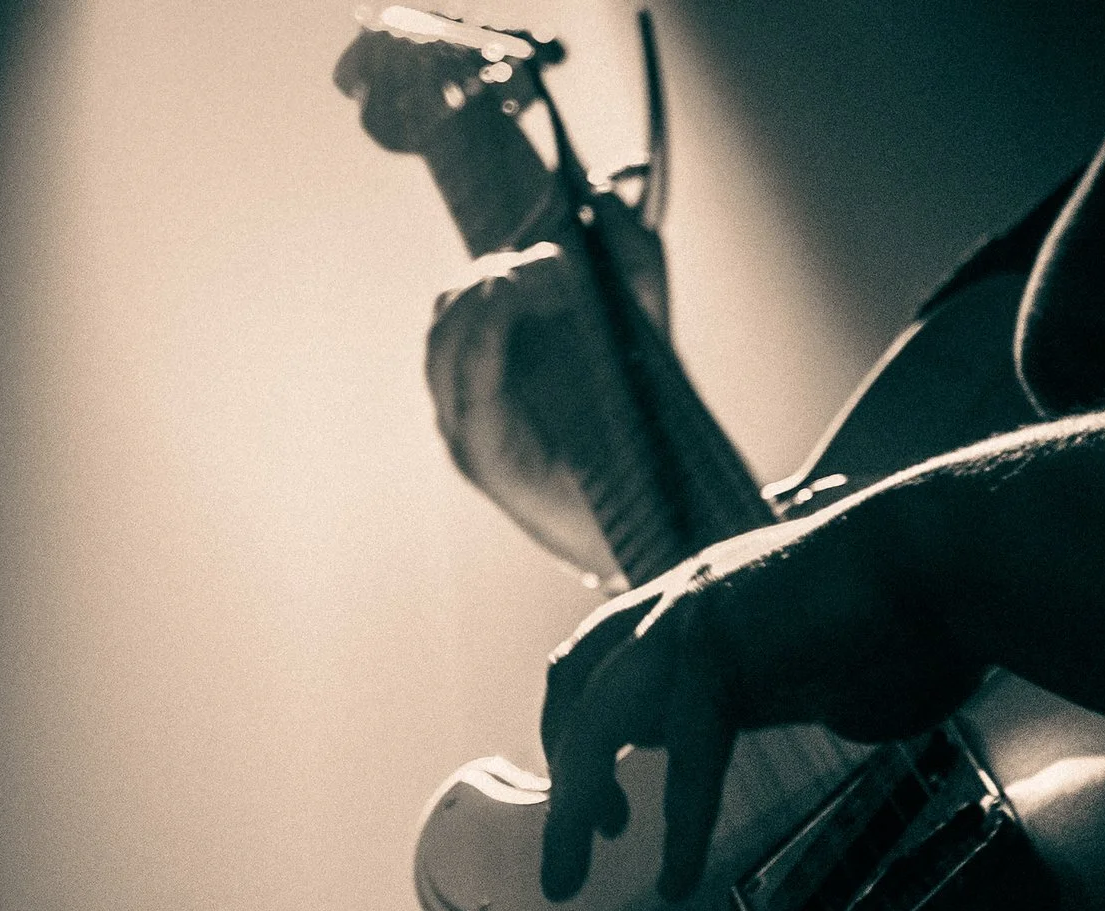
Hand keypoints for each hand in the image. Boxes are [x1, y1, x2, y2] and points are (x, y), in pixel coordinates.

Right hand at [425, 197, 669, 583]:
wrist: (658, 519)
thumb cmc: (638, 429)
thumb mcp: (643, 328)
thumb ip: (631, 262)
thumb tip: (600, 197)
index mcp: (503, 354)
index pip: (474, 287)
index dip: (506, 254)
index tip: (559, 244)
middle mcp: (476, 385)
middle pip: (452, 304)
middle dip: (500, 273)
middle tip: (558, 264)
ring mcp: (468, 420)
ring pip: (446, 337)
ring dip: (488, 295)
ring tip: (543, 276)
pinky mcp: (476, 453)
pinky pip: (463, 383)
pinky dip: (482, 331)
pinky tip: (510, 298)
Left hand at [536, 504, 980, 902]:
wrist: (953, 558)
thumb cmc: (922, 609)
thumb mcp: (831, 664)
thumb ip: (805, 691)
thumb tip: (830, 716)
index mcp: (703, 601)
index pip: (602, 662)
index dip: (581, 734)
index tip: (605, 809)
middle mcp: (684, 601)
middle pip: (574, 682)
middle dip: (561, 773)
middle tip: (564, 858)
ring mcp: (694, 616)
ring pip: (596, 717)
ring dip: (574, 803)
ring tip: (568, 877)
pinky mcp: (724, 647)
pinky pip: (686, 752)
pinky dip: (679, 823)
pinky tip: (678, 876)